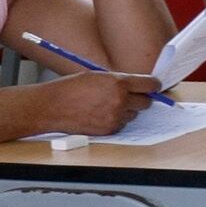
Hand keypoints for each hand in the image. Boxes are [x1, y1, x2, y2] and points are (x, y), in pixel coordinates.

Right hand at [41, 70, 159, 133]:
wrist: (51, 107)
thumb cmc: (69, 89)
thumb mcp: (97, 76)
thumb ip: (118, 81)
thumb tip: (135, 86)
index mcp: (118, 83)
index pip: (149, 84)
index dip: (153, 85)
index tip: (154, 86)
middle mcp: (120, 100)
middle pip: (146, 102)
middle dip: (140, 98)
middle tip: (129, 96)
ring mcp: (115, 117)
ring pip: (134, 114)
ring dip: (126, 110)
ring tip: (106, 105)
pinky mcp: (109, 129)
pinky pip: (122, 125)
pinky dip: (116, 120)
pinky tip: (100, 114)